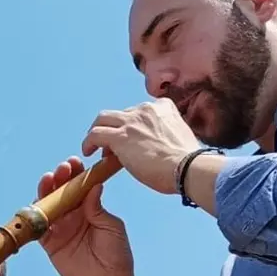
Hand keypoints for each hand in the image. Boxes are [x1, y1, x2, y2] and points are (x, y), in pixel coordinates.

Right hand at [38, 157, 136, 275]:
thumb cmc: (116, 255)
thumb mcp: (111, 227)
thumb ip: (97, 208)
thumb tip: (93, 186)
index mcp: (89, 209)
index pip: (79, 186)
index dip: (76, 174)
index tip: (76, 163)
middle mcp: (73, 216)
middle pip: (61, 192)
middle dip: (60, 178)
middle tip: (62, 170)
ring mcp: (60, 229)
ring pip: (48, 206)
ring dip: (46, 191)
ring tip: (49, 180)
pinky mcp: (50, 244)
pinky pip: (38, 227)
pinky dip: (35, 216)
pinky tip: (37, 204)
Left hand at [82, 99, 200, 194]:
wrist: (188, 167)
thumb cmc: (188, 162)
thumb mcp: (179, 139)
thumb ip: (166, 136)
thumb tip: (158, 147)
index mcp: (163, 107)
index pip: (139, 112)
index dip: (130, 126)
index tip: (130, 141)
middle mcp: (146, 109)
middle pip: (119, 114)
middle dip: (112, 128)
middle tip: (109, 146)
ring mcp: (132, 121)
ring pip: (103, 119)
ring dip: (96, 133)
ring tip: (93, 148)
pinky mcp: (121, 137)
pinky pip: (96, 134)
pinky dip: (88, 142)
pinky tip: (88, 152)